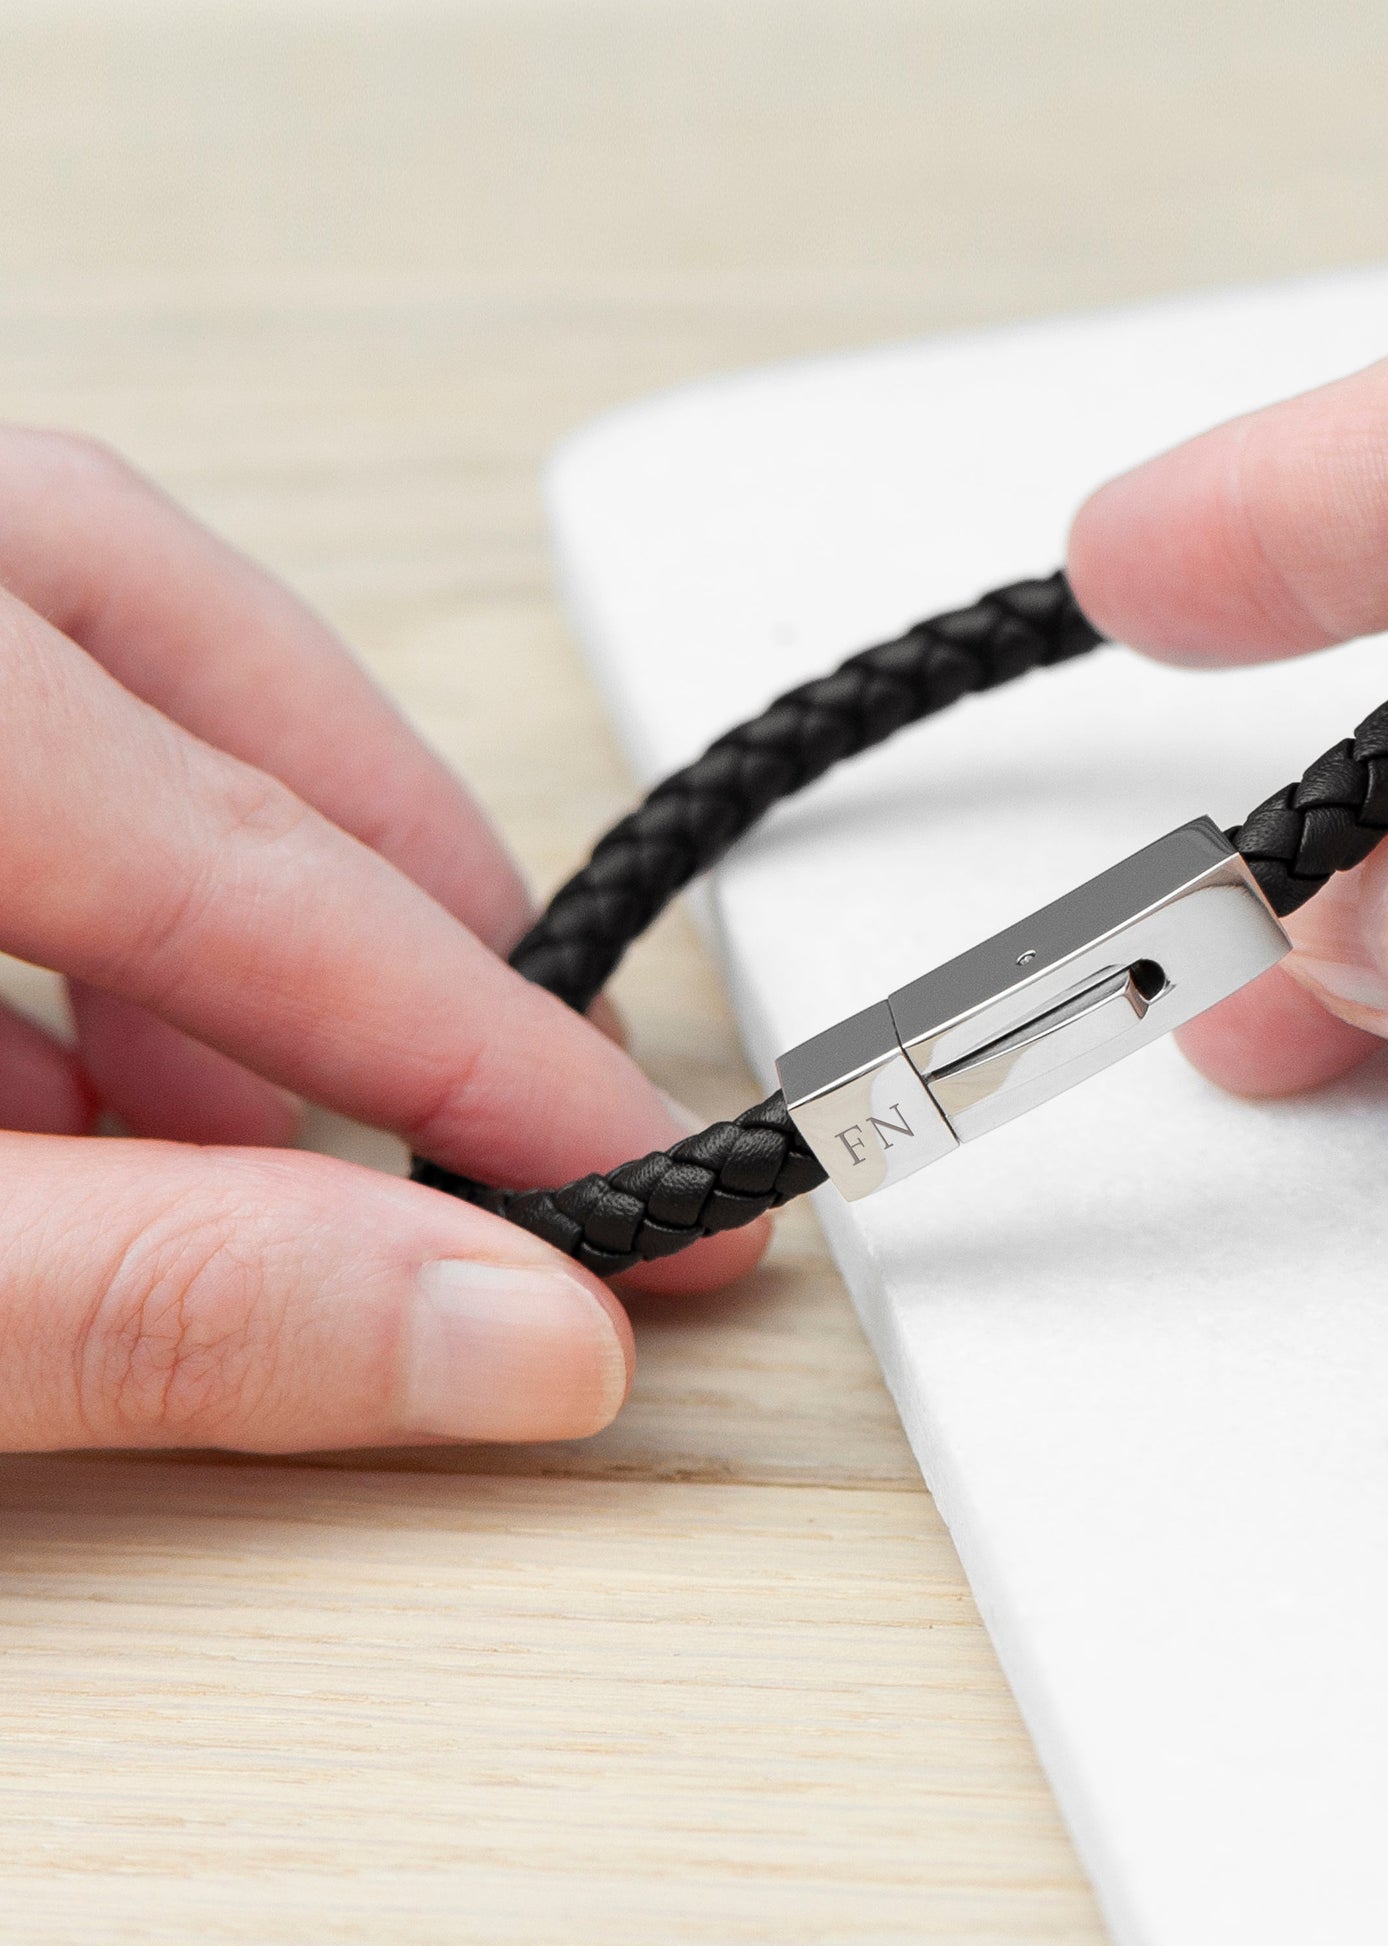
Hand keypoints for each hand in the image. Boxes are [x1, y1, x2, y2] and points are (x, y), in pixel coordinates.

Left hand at [0, 430, 764, 1451]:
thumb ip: (167, 1307)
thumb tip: (511, 1339)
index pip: (233, 856)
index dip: (468, 1040)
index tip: (640, 1169)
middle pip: (168, 638)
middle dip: (383, 871)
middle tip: (524, 1061)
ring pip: (59, 655)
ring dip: (209, 893)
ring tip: (274, 1125)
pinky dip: (59, 886)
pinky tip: (64, 1087)